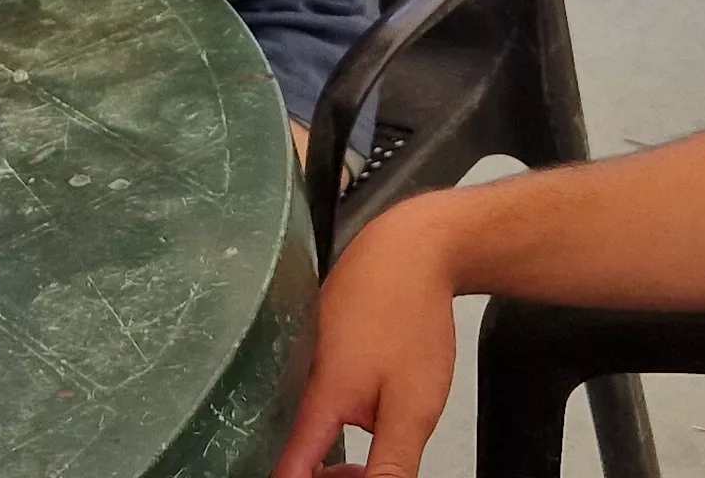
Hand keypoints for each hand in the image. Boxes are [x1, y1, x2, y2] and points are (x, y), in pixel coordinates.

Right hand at [275, 196, 466, 477]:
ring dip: (333, 450)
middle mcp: (298, 381)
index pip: (289, 470)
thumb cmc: (410, 316)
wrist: (409, 249)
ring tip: (377, 443)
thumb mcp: (415, 405)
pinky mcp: (312, 346)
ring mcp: (303, 360)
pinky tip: (366, 410)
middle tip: (372, 474)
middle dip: (329, 477)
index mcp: (317, 402)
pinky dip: (333, 419)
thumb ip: (393, 462)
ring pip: (303, 425)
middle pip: (293, 451)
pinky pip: (310, 398)